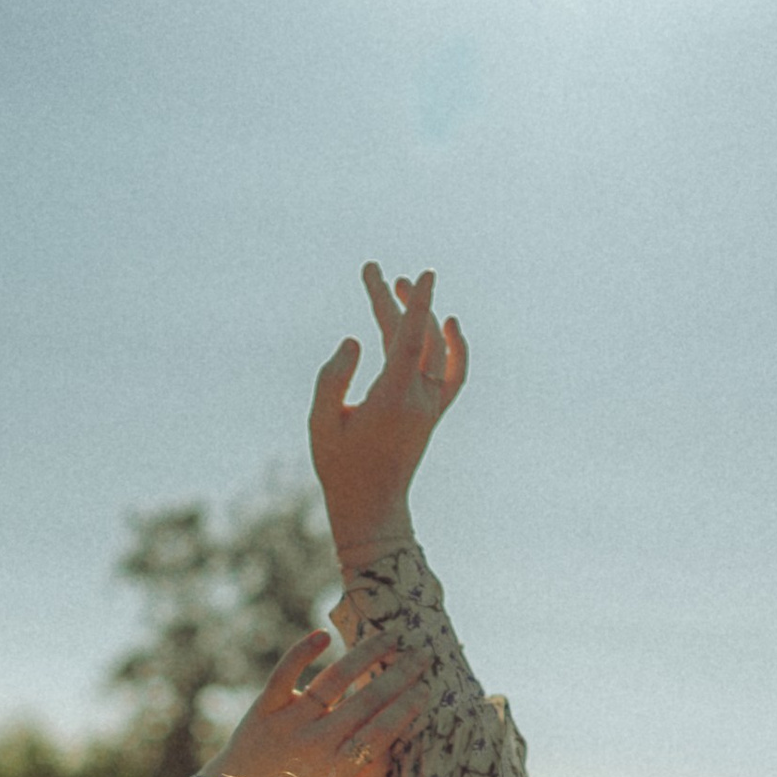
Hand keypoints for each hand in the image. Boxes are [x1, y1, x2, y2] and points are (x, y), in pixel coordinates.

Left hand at [206, 628, 429, 776]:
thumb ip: (369, 775)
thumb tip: (399, 742)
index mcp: (338, 768)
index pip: (382, 730)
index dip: (406, 707)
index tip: (427, 688)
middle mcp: (316, 742)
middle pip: (367, 700)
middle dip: (400, 674)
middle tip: (423, 655)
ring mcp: (289, 722)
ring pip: (335, 679)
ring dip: (367, 654)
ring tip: (390, 636)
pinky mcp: (264, 708)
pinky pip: (285, 674)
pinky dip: (303, 651)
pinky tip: (325, 634)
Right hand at [309, 264, 468, 578]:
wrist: (372, 506)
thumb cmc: (340, 466)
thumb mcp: (321, 422)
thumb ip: (333, 378)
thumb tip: (355, 340)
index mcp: (392, 398)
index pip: (410, 340)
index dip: (417, 305)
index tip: (424, 274)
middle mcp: (419, 398)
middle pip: (415, 336)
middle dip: (395, 299)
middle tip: (373, 271)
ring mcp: (430, 406)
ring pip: (433, 349)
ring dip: (418, 316)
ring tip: (396, 288)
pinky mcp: (433, 413)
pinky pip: (454, 374)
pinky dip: (456, 348)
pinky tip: (450, 324)